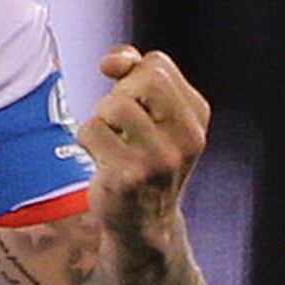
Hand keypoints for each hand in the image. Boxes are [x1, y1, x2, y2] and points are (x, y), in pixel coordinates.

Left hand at [79, 46, 209, 219]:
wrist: (144, 224)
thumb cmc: (143, 158)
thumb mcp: (153, 113)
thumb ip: (136, 73)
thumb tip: (111, 61)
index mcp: (197, 115)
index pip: (158, 64)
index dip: (131, 72)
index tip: (126, 94)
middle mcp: (187, 138)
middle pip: (144, 80)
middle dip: (120, 94)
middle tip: (120, 123)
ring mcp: (160, 159)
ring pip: (114, 105)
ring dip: (102, 119)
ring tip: (112, 143)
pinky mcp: (129, 177)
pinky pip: (92, 131)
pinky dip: (87, 140)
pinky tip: (102, 160)